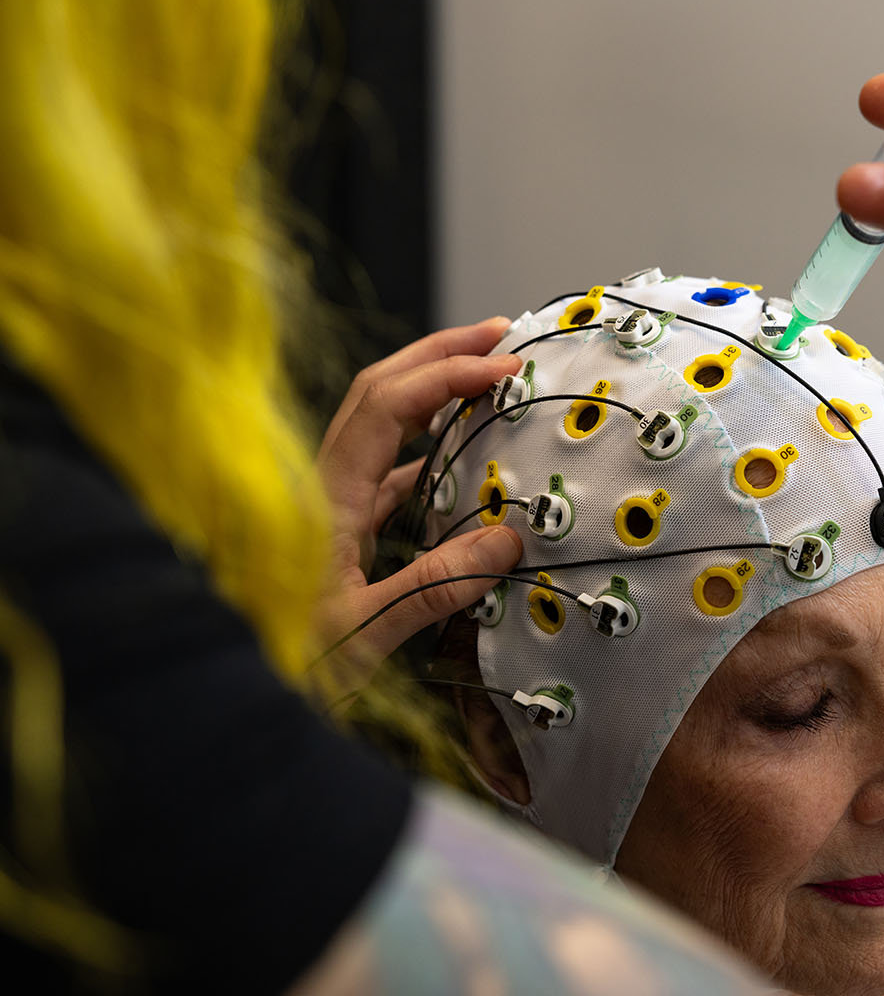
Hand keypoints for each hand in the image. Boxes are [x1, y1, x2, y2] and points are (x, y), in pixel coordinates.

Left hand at [315, 318, 523, 688]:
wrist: (231, 696)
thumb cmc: (279, 667)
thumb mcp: (360, 634)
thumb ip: (432, 587)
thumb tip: (506, 540)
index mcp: (324, 498)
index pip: (388, 407)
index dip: (445, 375)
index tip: (501, 366)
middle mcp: (322, 487)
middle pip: (379, 391)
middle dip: (438, 353)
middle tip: (499, 334)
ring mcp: (328, 506)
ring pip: (383, 426)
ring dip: (434, 392)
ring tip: (486, 378)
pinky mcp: (337, 532)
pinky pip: (387, 473)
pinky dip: (429, 451)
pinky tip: (462, 461)